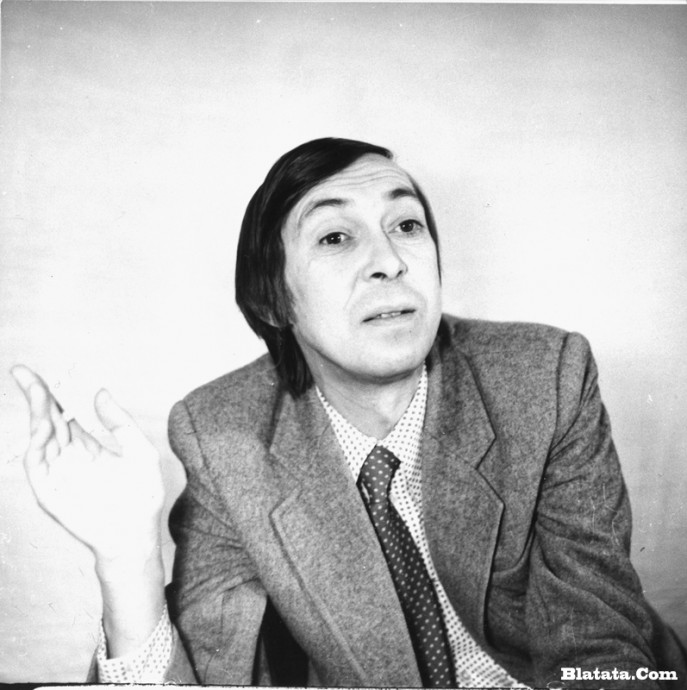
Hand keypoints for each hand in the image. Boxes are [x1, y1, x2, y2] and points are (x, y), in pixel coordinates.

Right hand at [11, 365, 164, 562]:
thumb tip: (100, 392)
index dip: (50, 393)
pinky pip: (36, 464)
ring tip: (39, 393)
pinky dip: (35, 444)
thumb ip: (120, 423)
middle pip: (46, 420)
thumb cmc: (142, 497)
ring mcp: (57, 474)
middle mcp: (68, 457)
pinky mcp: (49, 491)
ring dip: (36, 415)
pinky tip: (43, 425)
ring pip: (38, 438)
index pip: (63, 414)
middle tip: (23, 372)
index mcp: (88, 446)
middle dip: (35, 396)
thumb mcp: (139, 451)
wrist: (136, 535)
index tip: (36, 372)